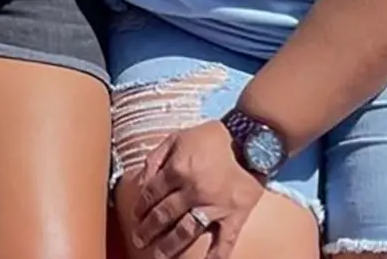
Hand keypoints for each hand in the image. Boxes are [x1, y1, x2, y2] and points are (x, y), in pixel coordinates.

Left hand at [130, 120, 266, 258]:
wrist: (251, 141)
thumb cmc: (210, 138)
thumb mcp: (177, 138)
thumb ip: (156, 158)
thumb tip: (141, 181)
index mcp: (177, 170)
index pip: (152, 194)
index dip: (141, 206)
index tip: (136, 216)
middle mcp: (193, 191)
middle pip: (164, 215)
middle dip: (148, 229)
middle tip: (139, 240)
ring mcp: (214, 205)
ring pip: (186, 231)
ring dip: (170, 246)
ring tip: (159, 256)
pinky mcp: (235, 215)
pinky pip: (224, 241)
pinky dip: (216, 256)